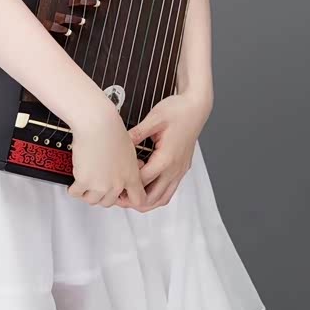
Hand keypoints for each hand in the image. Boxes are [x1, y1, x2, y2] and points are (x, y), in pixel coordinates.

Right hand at [67, 101, 147, 208]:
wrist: (97, 124)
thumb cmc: (112, 131)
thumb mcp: (131, 149)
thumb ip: (131, 165)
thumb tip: (135, 167)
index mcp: (132, 177)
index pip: (138, 200)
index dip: (129, 199)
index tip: (122, 196)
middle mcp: (117, 184)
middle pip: (109, 202)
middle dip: (103, 194)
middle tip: (98, 184)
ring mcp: (100, 185)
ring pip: (92, 200)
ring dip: (88, 193)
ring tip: (85, 184)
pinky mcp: (84, 181)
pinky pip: (76, 193)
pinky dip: (74, 189)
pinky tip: (75, 183)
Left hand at [115, 93, 212, 211]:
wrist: (196, 108)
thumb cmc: (178, 111)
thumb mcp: (154, 119)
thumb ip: (137, 133)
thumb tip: (120, 143)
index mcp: (166, 158)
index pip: (142, 181)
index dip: (126, 184)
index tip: (113, 181)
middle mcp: (175, 169)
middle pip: (153, 198)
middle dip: (134, 200)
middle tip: (117, 195)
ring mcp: (180, 171)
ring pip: (163, 198)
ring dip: (145, 201)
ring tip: (129, 194)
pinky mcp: (181, 169)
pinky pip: (169, 190)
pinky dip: (155, 194)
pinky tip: (144, 185)